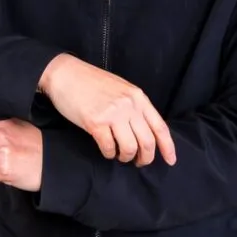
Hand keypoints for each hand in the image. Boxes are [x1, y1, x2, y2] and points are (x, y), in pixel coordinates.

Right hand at [38, 54, 176, 166]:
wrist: (66, 74)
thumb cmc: (92, 82)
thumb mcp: (121, 89)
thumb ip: (134, 106)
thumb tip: (144, 130)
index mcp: (138, 97)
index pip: (160, 126)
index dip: (167, 147)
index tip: (170, 160)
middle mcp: (129, 106)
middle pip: (147, 141)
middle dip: (145, 158)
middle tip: (139, 162)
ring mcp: (112, 114)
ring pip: (129, 148)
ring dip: (126, 157)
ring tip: (120, 156)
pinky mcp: (95, 122)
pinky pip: (108, 147)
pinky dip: (109, 153)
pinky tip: (106, 150)